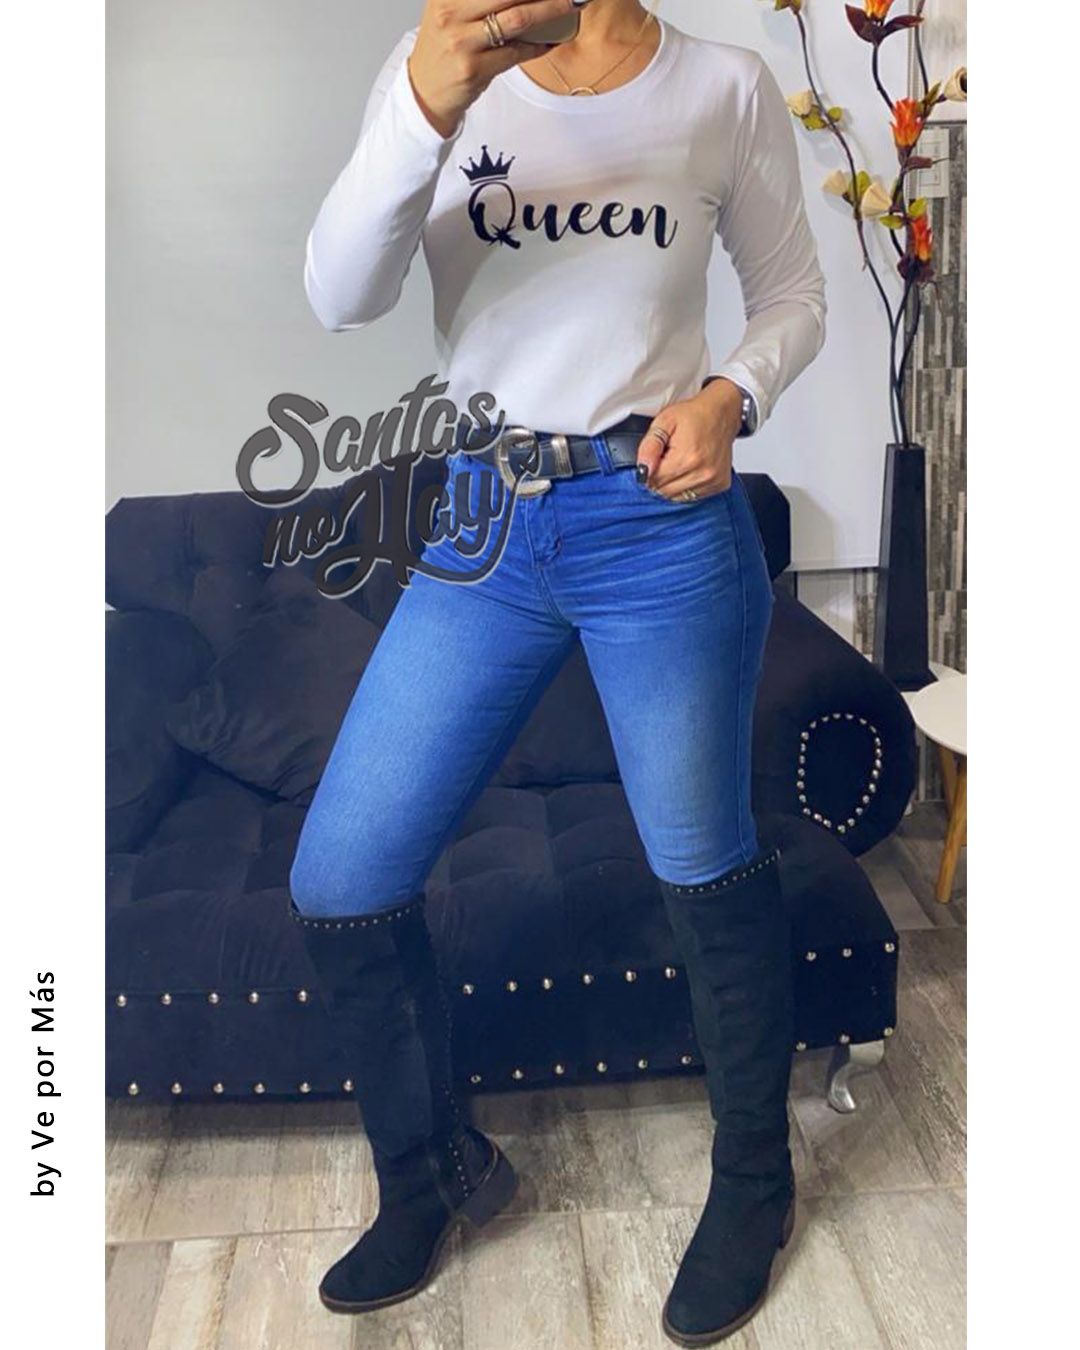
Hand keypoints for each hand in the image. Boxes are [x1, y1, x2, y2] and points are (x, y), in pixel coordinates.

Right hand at [409, 0, 576, 136]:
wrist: (424, 92)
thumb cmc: (444, 49)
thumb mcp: (451, 10)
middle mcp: (451, 11)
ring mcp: (462, 41)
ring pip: (518, 17)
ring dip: (552, 9)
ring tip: (573, 3)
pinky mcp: (473, 69)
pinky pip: (516, 53)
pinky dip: (539, 46)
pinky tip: (551, 40)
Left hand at [636, 379, 744, 500]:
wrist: (721, 412)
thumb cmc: (694, 415)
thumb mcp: (664, 422)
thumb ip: (649, 447)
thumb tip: (642, 469)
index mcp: (687, 458)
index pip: (653, 481)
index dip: (649, 470)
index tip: (657, 457)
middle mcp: (703, 473)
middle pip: (664, 492)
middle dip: (661, 477)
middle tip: (669, 458)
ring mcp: (713, 481)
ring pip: (677, 497)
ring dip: (673, 483)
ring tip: (681, 462)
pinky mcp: (720, 484)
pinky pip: (692, 496)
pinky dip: (687, 485)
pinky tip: (691, 468)